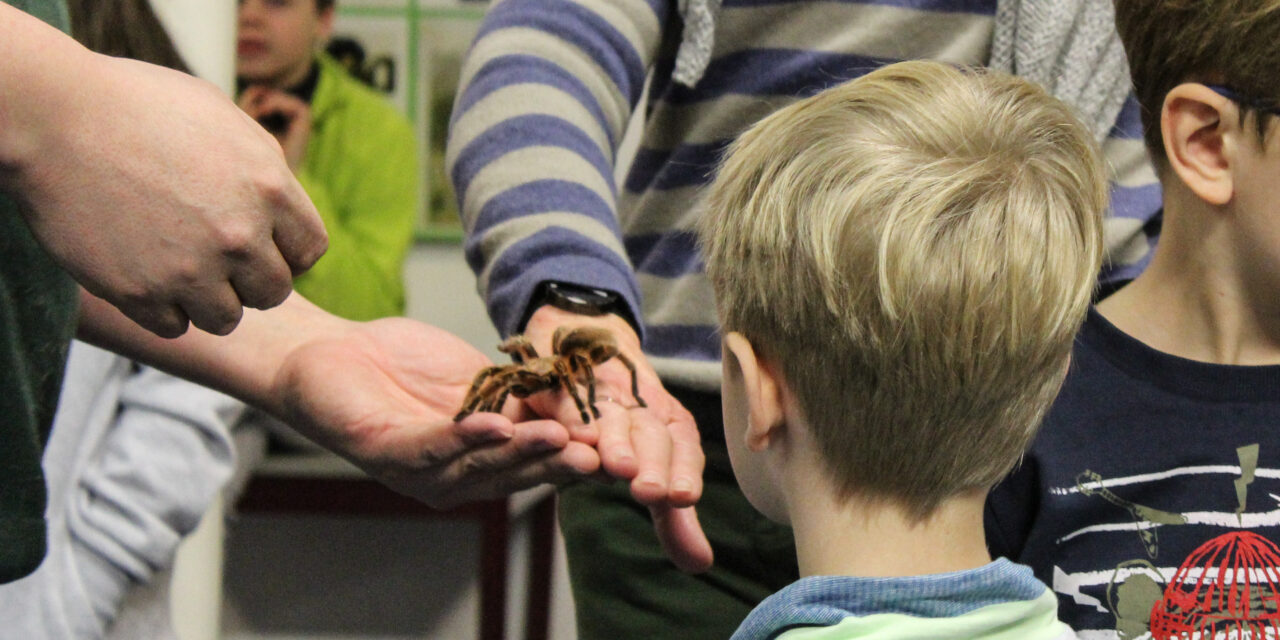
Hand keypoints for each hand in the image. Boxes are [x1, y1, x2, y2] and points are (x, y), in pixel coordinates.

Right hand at [4, 54, 326, 337]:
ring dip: (207, 301)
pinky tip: (145, 277)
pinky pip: (174, 327)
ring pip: (226, 318)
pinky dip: (161, 309)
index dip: (286, 250)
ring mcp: (190, 268)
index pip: (310, 251)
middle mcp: (239, 234)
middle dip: (249, 279)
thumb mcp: (223, 118)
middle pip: (273, 292)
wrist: (53, 116)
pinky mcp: (140, 293)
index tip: (259, 242)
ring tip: (180, 269)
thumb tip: (284, 203)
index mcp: (269, 187)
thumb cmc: (138, 106)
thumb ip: (264, 167)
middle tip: (215, 258)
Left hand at [272, 317, 600, 508]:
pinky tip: (495, 423)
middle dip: (557, 461)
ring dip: (521, 451)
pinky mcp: (386, 452)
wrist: (331, 354)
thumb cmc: (404, 367)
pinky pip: (431, 449)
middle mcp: (455, 477)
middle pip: (516, 473)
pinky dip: (465, 437)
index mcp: (482, 460)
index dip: (576, 455)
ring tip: (558, 435)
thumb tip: (583, 403)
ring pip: (480, 466)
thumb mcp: (480, 381)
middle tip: (599, 452)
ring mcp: (420, 471)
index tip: (618, 444)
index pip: (538, 462)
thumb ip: (523, 397)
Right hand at [521, 305, 712, 571]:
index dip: (683, 470)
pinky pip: (567, 398)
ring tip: (616, 467)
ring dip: (615, 440)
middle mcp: (640, 406)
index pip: (683, 447)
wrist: (586, 342)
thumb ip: (672, 520)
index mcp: (667, 423)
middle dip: (653, 462)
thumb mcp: (653, 468)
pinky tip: (570, 437)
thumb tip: (701, 564)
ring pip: (612, 416)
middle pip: (651, 434)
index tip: (683, 498)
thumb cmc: (625, 419)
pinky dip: (570, 416)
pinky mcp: (563, 382)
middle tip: (653, 492)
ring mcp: (601, 391)